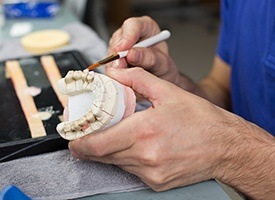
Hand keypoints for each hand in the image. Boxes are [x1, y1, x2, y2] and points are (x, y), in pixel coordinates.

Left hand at [68, 67, 247, 190]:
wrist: (224, 147)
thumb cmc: (201, 120)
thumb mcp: (168, 92)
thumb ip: (138, 78)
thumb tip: (116, 72)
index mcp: (144, 131)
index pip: (98, 144)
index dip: (79, 144)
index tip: (73, 139)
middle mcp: (145, 156)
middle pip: (102, 156)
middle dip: (91, 146)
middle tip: (89, 135)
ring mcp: (151, 173)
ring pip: (116, 163)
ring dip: (110, 151)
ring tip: (116, 136)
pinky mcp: (156, 183)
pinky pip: (131, 171)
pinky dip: (127, 159)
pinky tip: (137, 147)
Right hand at [107, 16, 193, 90]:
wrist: (159, 78)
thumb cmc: (162, 66)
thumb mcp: (162, 63)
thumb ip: (149, 58)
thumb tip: (132, 54)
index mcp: (146, 27)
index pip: (133, 25)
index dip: (127, 36)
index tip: (123, 49)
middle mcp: (131, 34)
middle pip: (118, 38)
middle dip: (118, 53)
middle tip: (121, 66)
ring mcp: (120, 45)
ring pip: (111, 51)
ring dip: (115, 63)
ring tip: (123, 73)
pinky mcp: (114, 58)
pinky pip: (109, 62)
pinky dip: (113, 70)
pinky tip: (120, 75)